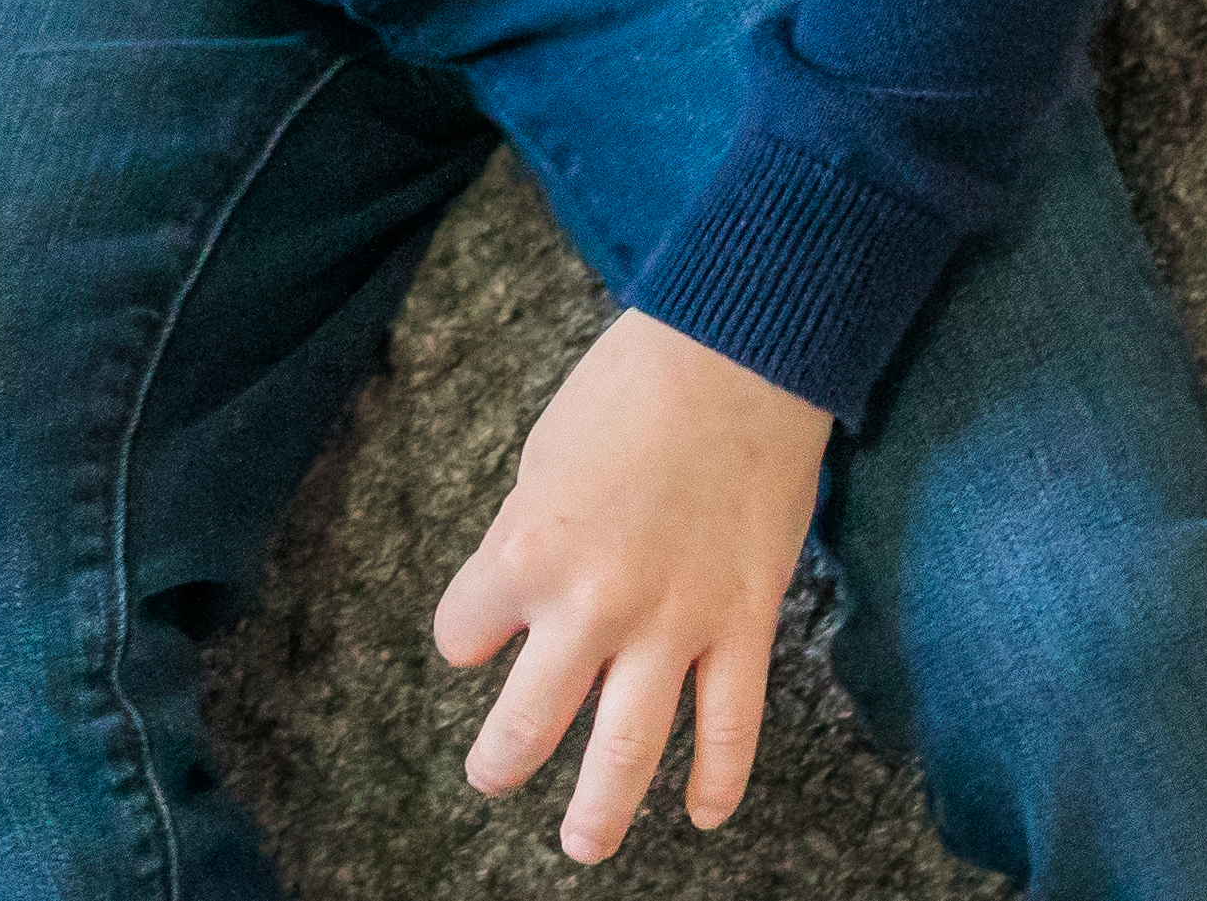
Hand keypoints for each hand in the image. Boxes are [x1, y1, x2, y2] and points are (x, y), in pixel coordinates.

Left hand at [431, 308, 831, 860]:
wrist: (733, 362)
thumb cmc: (625, 394)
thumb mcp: (542, 463)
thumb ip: (528, 541)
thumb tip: (522, 602)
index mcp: (525, 553)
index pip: (464, 632)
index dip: (466, 635)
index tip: (476, 637)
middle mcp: (592, 606)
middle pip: (532, 718)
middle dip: (503, 761)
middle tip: (490, 779)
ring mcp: (673, 625)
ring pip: (629, 748)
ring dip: (600, 808)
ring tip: (582, 844)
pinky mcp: (742, 627)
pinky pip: (731, 727)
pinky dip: (719, 780)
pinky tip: (705, 814)